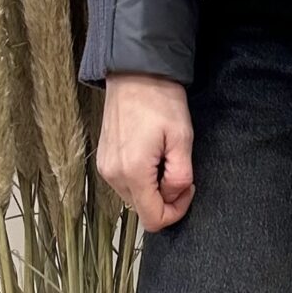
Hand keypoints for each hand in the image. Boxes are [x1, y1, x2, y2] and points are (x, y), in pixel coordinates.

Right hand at [97, 72, 195, 230]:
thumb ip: (179, 175)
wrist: (134, 73)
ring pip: (134, 197)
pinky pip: (125, 182)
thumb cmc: (159, 100)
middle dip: (165, 197)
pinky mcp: (104, 160)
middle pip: (143, 209)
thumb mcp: (182, 138)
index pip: (153, 219)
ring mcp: (105, 167)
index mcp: (133, 172)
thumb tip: (174, 195)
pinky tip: (150, 154)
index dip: (176, 211)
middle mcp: (113, 174)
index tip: (187, 187)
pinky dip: (141, 177)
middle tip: (179, 168)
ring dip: (153, 187)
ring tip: (164, 157)